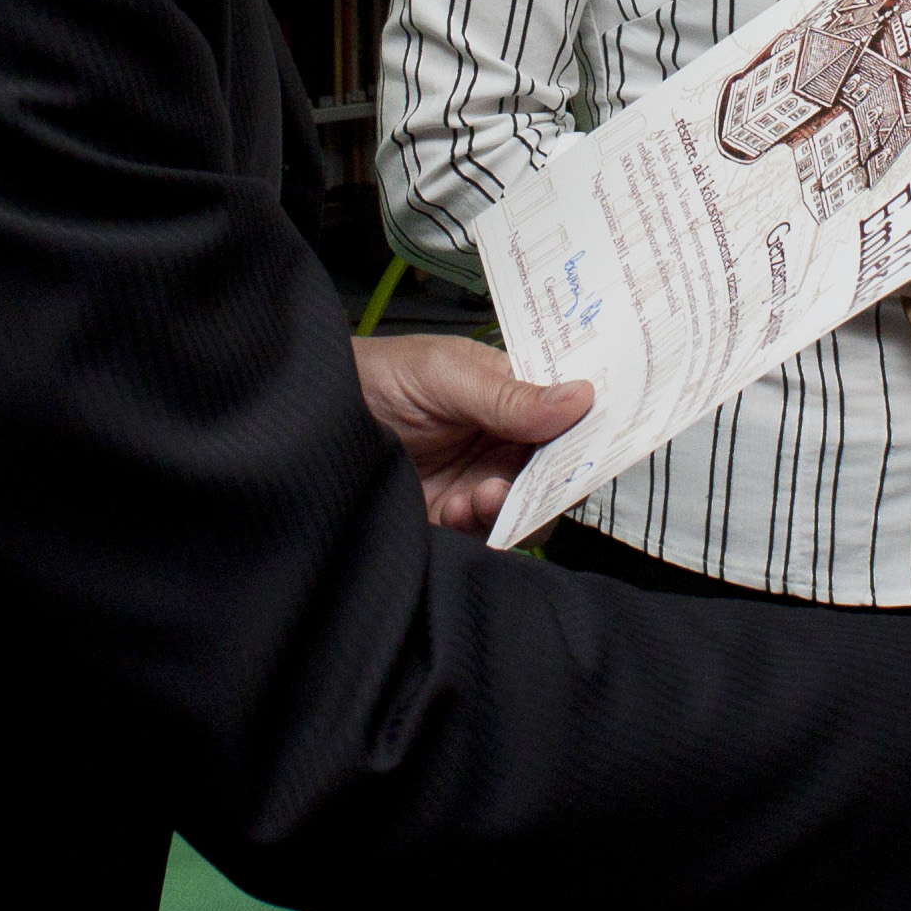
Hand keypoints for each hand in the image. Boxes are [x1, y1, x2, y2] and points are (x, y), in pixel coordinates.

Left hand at [351, 333, 592, 532]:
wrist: (310, 417)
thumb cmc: (377, 376)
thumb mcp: (444, 374)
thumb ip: (508, 396)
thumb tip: (581, 399)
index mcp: (512, 395)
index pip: (567, 415)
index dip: (589, 428)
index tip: (600, 440)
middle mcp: (504, 441)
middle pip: (557, 470)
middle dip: (554, 480)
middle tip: (534, 479)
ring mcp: (480, 481)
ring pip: (528, 509)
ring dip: (516, 508)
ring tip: (483, 495)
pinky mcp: (452, 518)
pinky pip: (489, 535)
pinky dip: (483, 530)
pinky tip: (457, 510)